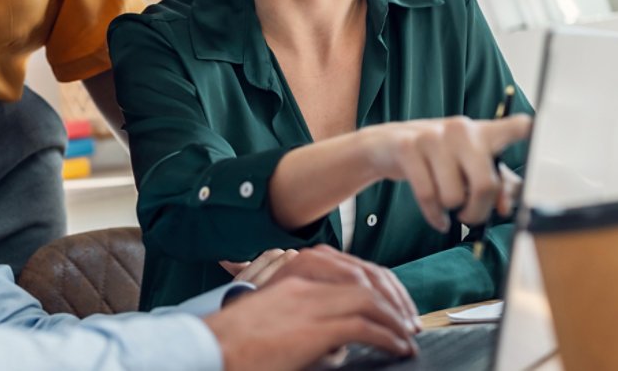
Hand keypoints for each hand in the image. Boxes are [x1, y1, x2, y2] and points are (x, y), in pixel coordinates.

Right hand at [204, 247, 418, 370]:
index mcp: (294, 276)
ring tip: (407, 337)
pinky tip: (397, 348)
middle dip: (394, 300)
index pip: (351, 269)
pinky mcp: (312, 329)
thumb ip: (305, 317)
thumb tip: (339, 341)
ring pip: (369, 300)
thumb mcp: (273, 318)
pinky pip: (363, 326)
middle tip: (409, 322)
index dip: (380, 286)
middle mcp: (304, 282)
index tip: (394, 306)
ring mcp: (308, 303)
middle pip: (365, 279)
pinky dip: (387, 336)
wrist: (209, 349)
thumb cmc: (235, 342)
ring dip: (395, 319)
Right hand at [361, 114, 530, 231]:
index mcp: (482, 132)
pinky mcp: (409, 148)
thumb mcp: (466, 165)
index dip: (530, 131)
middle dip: (478, 211)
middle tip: (470, 216)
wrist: (386, 146)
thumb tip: (505, 208)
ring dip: (451, 211)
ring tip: (447, 205)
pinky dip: (434, 216)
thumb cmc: (436, 159)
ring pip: (453, 195)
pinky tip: (438, 219)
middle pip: (485, 184)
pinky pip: (428, 196)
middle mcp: (461, 129)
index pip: (514, 127)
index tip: (539, 130)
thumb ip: (494, 186)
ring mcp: (433, 136)